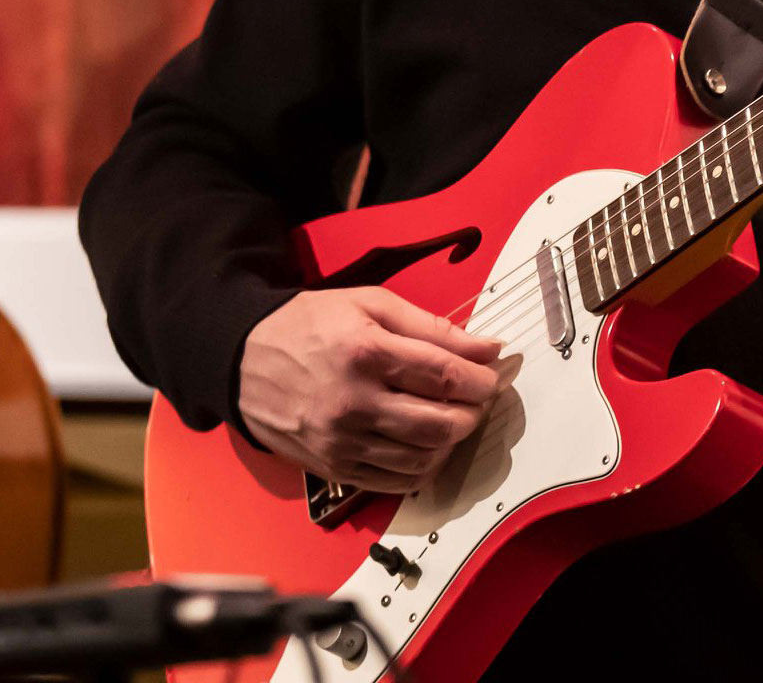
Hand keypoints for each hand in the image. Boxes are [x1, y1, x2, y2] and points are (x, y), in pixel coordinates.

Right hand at [237, 287, 505, 491]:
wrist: (243, 358)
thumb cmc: (311, 324)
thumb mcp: (372, 304)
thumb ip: (433, 327)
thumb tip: (486, 348)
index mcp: (366, 352)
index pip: (445, 376)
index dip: (482, 379)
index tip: (494, 374)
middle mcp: (354, 402)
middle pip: (439, 423)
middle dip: (473, 413)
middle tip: (478, 398)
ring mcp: (341, 441)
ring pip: (421, 458)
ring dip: (451, 441)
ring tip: (453, 418)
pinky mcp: (332, 467)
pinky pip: (394, 482)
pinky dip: (422, 467)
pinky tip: (427, 445)